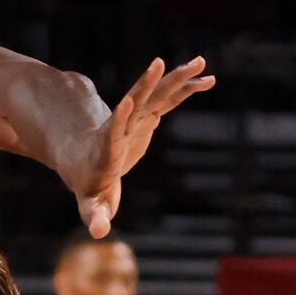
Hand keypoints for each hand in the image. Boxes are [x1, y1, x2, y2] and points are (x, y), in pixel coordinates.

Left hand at [74, 55, 212, 237]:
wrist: (86, 161)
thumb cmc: (88, 186)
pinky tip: (209, 80)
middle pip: (135, 102)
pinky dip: (188, 90)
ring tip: (201, 62)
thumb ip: (95, 216)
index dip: (119, 118)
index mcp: (107, 146)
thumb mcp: (91, 204)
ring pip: (157, 94)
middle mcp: (121, 126)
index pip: (113, 131)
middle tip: (159, 64)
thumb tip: (98, 232)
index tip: (126, 102)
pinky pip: (170, 100)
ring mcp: (135, 118)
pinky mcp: (148, 117)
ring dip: (178, 78)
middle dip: (147, 84)